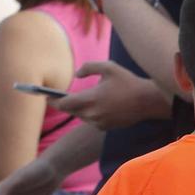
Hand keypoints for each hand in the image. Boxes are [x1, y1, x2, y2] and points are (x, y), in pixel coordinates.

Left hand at [53, 59, 170, 128]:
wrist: (148, 101)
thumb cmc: (127, 82)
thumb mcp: (108, 67)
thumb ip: (88, 67)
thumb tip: (77, 75)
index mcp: (90, 99)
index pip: (63, 104)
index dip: (53, 100)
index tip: (46, 96)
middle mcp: (92, 113)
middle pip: (70, 110)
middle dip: (65, 103)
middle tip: (58, 96)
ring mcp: (99, 122)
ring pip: (80, 116)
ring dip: (78, 108)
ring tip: (76, 99)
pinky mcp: (106, 127)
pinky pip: (91, 120)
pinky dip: (90, 114)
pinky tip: (94, 106)